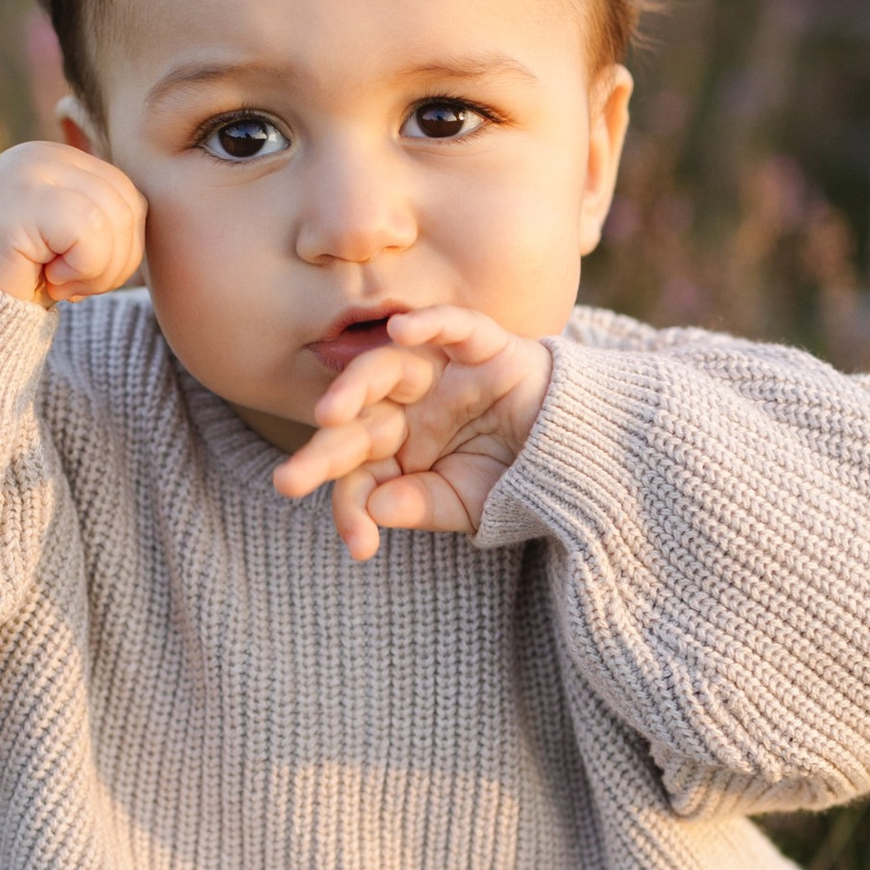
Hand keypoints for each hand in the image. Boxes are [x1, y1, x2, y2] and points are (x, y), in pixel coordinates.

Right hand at [0, 141, 146, 308]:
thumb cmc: (12, 281)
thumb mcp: (65, 241)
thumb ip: (102, 220)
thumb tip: (168, 216)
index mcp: (58, 160)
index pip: (130, 196)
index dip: (121, 248)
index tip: (78, 275)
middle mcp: (43, 155)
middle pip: (129, 205)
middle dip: (116, 261)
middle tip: (72, 286)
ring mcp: (29, 172)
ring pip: (113, 219)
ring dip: (98, 271)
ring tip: (59, 283)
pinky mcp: (21, 198)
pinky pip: (89, 231)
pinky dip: (81, 270)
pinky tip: (47, 282)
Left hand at [273, 306, 551, 561]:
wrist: (581, 457)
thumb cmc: (516, 480)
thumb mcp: (466, 506)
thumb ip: (421, 505)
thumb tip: (374, 508)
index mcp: (400, 444)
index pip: (359, 469)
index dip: (351, 504)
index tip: (359, 546)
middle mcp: (412, 403)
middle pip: (358, 419)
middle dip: (324, 452)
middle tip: (289, 482)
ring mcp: (444, 372)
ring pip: (388, 367)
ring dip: (354, 385)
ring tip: (329, 414)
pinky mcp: (486, 346)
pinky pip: (454, 327)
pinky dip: (429, 323)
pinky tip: (400, 331)